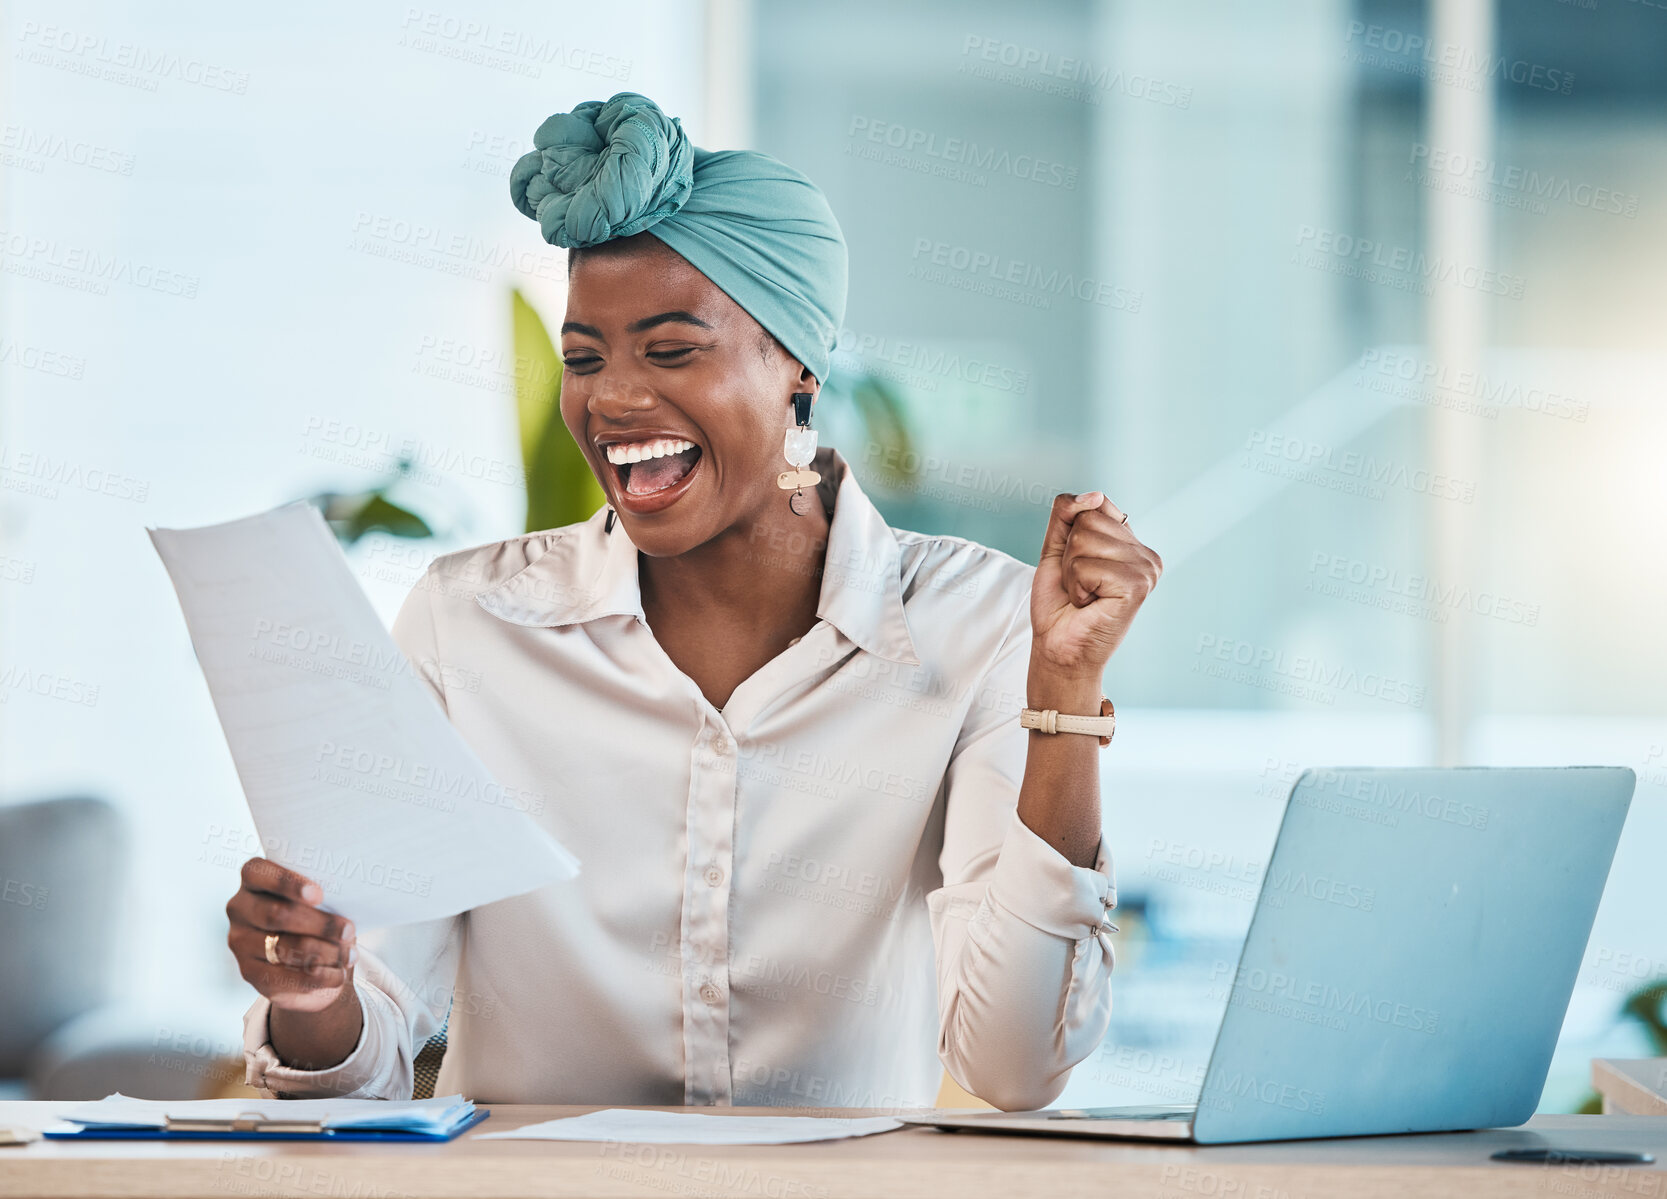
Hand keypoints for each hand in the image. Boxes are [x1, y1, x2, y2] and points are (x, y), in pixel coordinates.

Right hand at [226, 858, 356, 1012]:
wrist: (302, 952)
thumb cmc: (314, 911)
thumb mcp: (317, 896)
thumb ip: (322, 894)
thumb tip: (349, 901)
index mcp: (253, 878)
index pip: (259, 873)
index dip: (288, 883)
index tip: (319, 895)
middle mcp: (240, 908)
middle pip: (276, 915)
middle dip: (318, 924)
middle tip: (348, 931)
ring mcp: (240, 941)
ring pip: (282, 948)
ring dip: (322, 953)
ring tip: (350, 955)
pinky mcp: (248, 971)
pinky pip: (281, 978)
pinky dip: (315, 978)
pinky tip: (337, 975)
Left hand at [1030, 491, 1162, 681]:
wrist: (1058, 648)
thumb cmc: (1060, 604)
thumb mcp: (1056, 549)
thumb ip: (1067, 514)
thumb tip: (1094, 494)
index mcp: (1131, 543)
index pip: (1094, 504)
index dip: (1071, 536)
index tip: (1079, 567)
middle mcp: (1145, 554)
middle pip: (1087, 520)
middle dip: (1069, 554)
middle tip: (1080, 585)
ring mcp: (1146, 569)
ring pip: (1083, 540)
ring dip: (1071, 572)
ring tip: (1084, 595)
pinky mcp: (1137, 586)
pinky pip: (1086, 566)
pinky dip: (1077, 587)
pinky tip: (1090, 604)